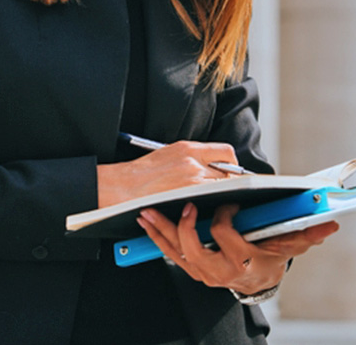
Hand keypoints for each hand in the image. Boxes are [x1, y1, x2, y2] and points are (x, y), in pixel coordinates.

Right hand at [96, 141, 238, 207]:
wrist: (124, 186)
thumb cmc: (143, 172)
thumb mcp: (170, 152)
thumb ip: (194, 156)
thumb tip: (214, 163)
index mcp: (189, 149)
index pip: (225, 152)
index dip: (231, 163)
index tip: (229, 170)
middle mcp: (193, 164)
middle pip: (228, 174)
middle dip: (229, 182)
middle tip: (224, 188)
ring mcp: (191, 183)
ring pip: (222, 190)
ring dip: (222, 195)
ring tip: (214, 198)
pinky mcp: (187, 199)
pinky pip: (210, 202)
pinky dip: (211, 205)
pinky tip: (204, 206)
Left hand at [136, 202, 339, 295]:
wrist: (257, 281)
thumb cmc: (270, 258)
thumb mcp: (290, 247)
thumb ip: (307, 234)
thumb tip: (330, 224)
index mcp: (242, 261)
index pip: (225, 237)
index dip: (224, 217)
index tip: (228, 202)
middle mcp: (218, 270)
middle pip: (194, 248)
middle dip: (186, 225)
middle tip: (185, 203)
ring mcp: (201, 271)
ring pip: (175, 251)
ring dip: (160, 229)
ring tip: (148, 209)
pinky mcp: (191, 268)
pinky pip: (169, 253)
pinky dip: (156, 237)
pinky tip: (146, 221)